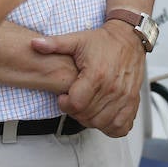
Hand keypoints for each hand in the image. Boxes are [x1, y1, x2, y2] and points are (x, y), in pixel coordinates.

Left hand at [30, 21, 143, 136]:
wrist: (128, 39)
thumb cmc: (103, 42)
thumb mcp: (76, 40)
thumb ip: (54, 44)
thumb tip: (35, 44)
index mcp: (97, 75)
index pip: (77, 104)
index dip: (66, 104)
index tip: (64, 97)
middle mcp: (112, 88)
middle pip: (88, 116)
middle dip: (76, 112)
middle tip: (74, 102)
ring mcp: (124, 97)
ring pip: (102, 124)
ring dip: (90, 120)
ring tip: (86, 108)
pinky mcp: (133, 102)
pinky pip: (121, 126)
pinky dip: (111, 127)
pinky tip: (103, 117)